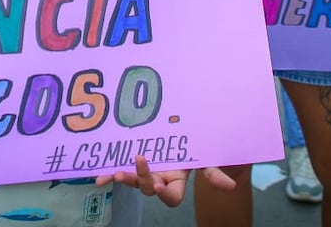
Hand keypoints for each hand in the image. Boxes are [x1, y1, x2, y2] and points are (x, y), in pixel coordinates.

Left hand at [97, 157, 235, 207]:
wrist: (183, 132)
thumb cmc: (195, 147)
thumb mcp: (205, 158)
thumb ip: (214, 172)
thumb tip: (231, 186)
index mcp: (176, 182)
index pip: (171, 197)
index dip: (165, 194)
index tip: (159, 185)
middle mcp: (159, 179)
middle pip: (149, 189)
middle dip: (142, 179)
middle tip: (139, 162)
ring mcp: (145, 171)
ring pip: (134, 181)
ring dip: (124, 178)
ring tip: (116, 175)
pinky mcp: (132, 163)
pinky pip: (119, 171)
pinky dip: (109, 174)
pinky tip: (99, 177)